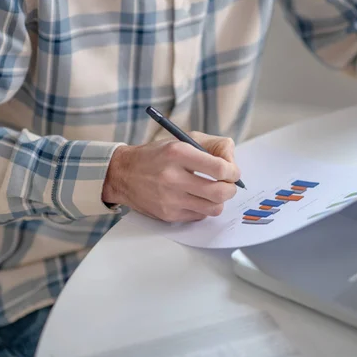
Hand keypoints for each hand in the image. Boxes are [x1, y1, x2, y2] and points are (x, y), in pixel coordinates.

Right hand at [102, 132, 240, 221]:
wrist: (123, 173)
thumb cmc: (158, 155)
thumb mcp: (182, 140)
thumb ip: (212, 147)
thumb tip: (233, 164)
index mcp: (178, 153)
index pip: (219, 168)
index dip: (233, 172)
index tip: (233, 172)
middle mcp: (173, 177)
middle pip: (219, 192)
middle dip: (231, 189)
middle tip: (229, 185)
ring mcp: (170, 199)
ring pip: (213, 208)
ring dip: (219, 201)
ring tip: (213, 192)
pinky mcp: (168, 215)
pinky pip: (199, 216)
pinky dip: (203, 208)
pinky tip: (196, 198)